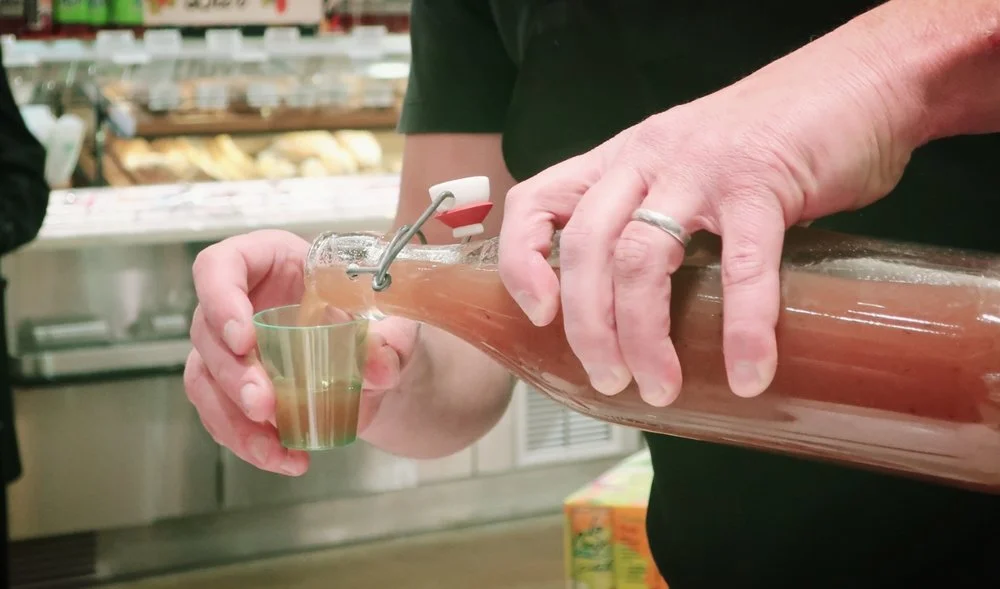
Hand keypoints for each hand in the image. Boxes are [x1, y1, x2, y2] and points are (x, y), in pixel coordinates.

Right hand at [183, 230, 418, 475]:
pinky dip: (246, 441)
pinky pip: (221, 414)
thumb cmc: (377, 317)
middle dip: (232, 375)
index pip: (219, 265)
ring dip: (232, 418)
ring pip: (204, 380)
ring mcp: (231, 344)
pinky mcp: (234, 385)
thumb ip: (390, 339)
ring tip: (274, 446)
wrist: (379, 356)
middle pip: (207, 331)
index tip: (244, 338)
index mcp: (270, 260)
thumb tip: (382, 368)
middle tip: (264, 405)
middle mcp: (239, 299)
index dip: (220, 298)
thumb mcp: (393, 320)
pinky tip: (282, 458)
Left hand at [498, 38, 919, 405]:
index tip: (538, 314)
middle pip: (585, 248)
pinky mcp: (764, 183)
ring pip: (642, 260)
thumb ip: (660, 217)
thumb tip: (642, 308)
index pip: (538, 201)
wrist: (860, 79)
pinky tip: (750, 372)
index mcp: (623, 159)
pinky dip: (743, 328)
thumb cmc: (774, 135)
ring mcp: (702, 169)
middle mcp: (649, 159)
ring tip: (660, 388)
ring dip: (643, 336)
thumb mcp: (688, 166)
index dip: (522, 260)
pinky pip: (742, 267)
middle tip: (610, 380)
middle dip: (588, 327)